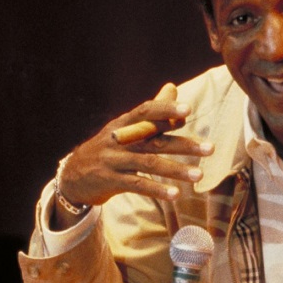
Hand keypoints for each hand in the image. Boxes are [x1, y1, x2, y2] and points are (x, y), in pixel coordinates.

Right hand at [52, 83, 213, 228]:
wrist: (72, 176)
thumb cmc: (108, 149)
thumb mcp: (125, 129)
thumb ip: (152, 112)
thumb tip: (173, 88)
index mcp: (124, 124)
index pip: (146, 112)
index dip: (166, 109)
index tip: (189, 110)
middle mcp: (119, 140)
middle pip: (155, 140)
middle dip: (184, 144)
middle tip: (210, 148)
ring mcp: (113, 160)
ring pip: (149, 163)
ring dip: (176, 170)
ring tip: (199, 175)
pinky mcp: (110, 181)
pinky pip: (138, 185)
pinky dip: (158, 190)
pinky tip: (176, 194)